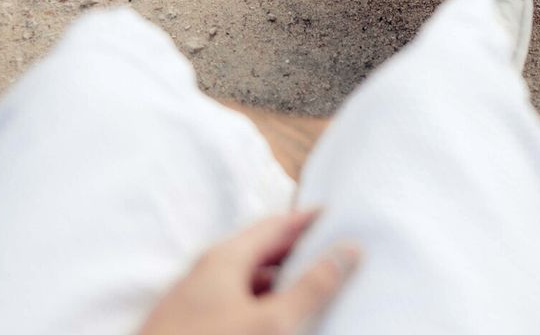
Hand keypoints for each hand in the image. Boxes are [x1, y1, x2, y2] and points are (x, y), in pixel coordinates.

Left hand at [139, 210, 358, 334]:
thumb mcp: (272, 323)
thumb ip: (313, 286)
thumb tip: (349, 250)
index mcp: (225, 259)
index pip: (276, 225)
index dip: (310, 220)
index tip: (341, 216)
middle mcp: (207, 274)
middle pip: (262, 252)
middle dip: (299, 252)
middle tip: (337, 253)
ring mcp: (195, 304)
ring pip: (248, 283)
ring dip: (282, 283)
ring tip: (318, 292)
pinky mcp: (191, 329)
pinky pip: (236, 307)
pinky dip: (263, 307)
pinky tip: (279, 326)